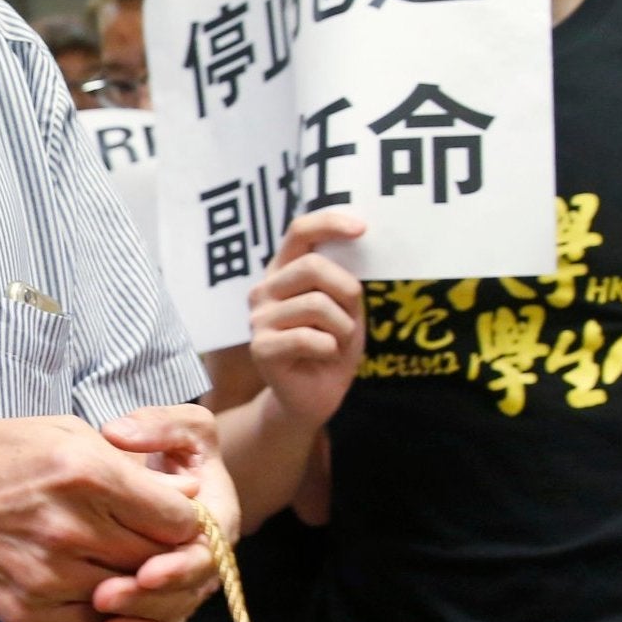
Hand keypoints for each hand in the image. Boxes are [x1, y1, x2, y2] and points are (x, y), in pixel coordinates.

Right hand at [0, 415, 204, 621]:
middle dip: (162, 553)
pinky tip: (83, 582)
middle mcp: (73, 530)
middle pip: (160, 561)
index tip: (168, 515)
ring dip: (131, 583)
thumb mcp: (58, 433)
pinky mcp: (32, 614)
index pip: (179, 519)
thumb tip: (187, 491)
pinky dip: (99, 610)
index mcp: (86, 475)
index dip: (183, 520)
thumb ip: (125, 461)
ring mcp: (52, 578)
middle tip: (146, 541)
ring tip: (109, 558)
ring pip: (130, 597)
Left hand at [95, 403, 237, 621]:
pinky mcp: (162, 608)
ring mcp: (184, 589)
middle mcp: (205, 561)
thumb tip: (119, 435)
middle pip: (186, 596)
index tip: (143, 570)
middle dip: (148, 603)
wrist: (164, 479)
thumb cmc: (172, 449)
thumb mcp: (179, 427)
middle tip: (106, 599)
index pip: (205, 552)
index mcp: (218, 519)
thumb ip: (158, 426)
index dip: (177, 565)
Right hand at [249, 209, 366, 428]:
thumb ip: (343, 279)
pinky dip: (330, 349)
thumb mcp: (345, 308)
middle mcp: (265, 289)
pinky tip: (323, 358)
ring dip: (342, 328)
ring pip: (317, 304)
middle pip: (313, 267)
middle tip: (350, 320)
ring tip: (335, 344)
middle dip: (346, 293)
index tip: (362, 229)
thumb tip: (358, 242)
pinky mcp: (261, 347)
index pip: (300, 231)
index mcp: (284, 272)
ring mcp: (259, 318)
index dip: (329, 223)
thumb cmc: (331, 347)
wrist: (313, 398)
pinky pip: (311, 338)